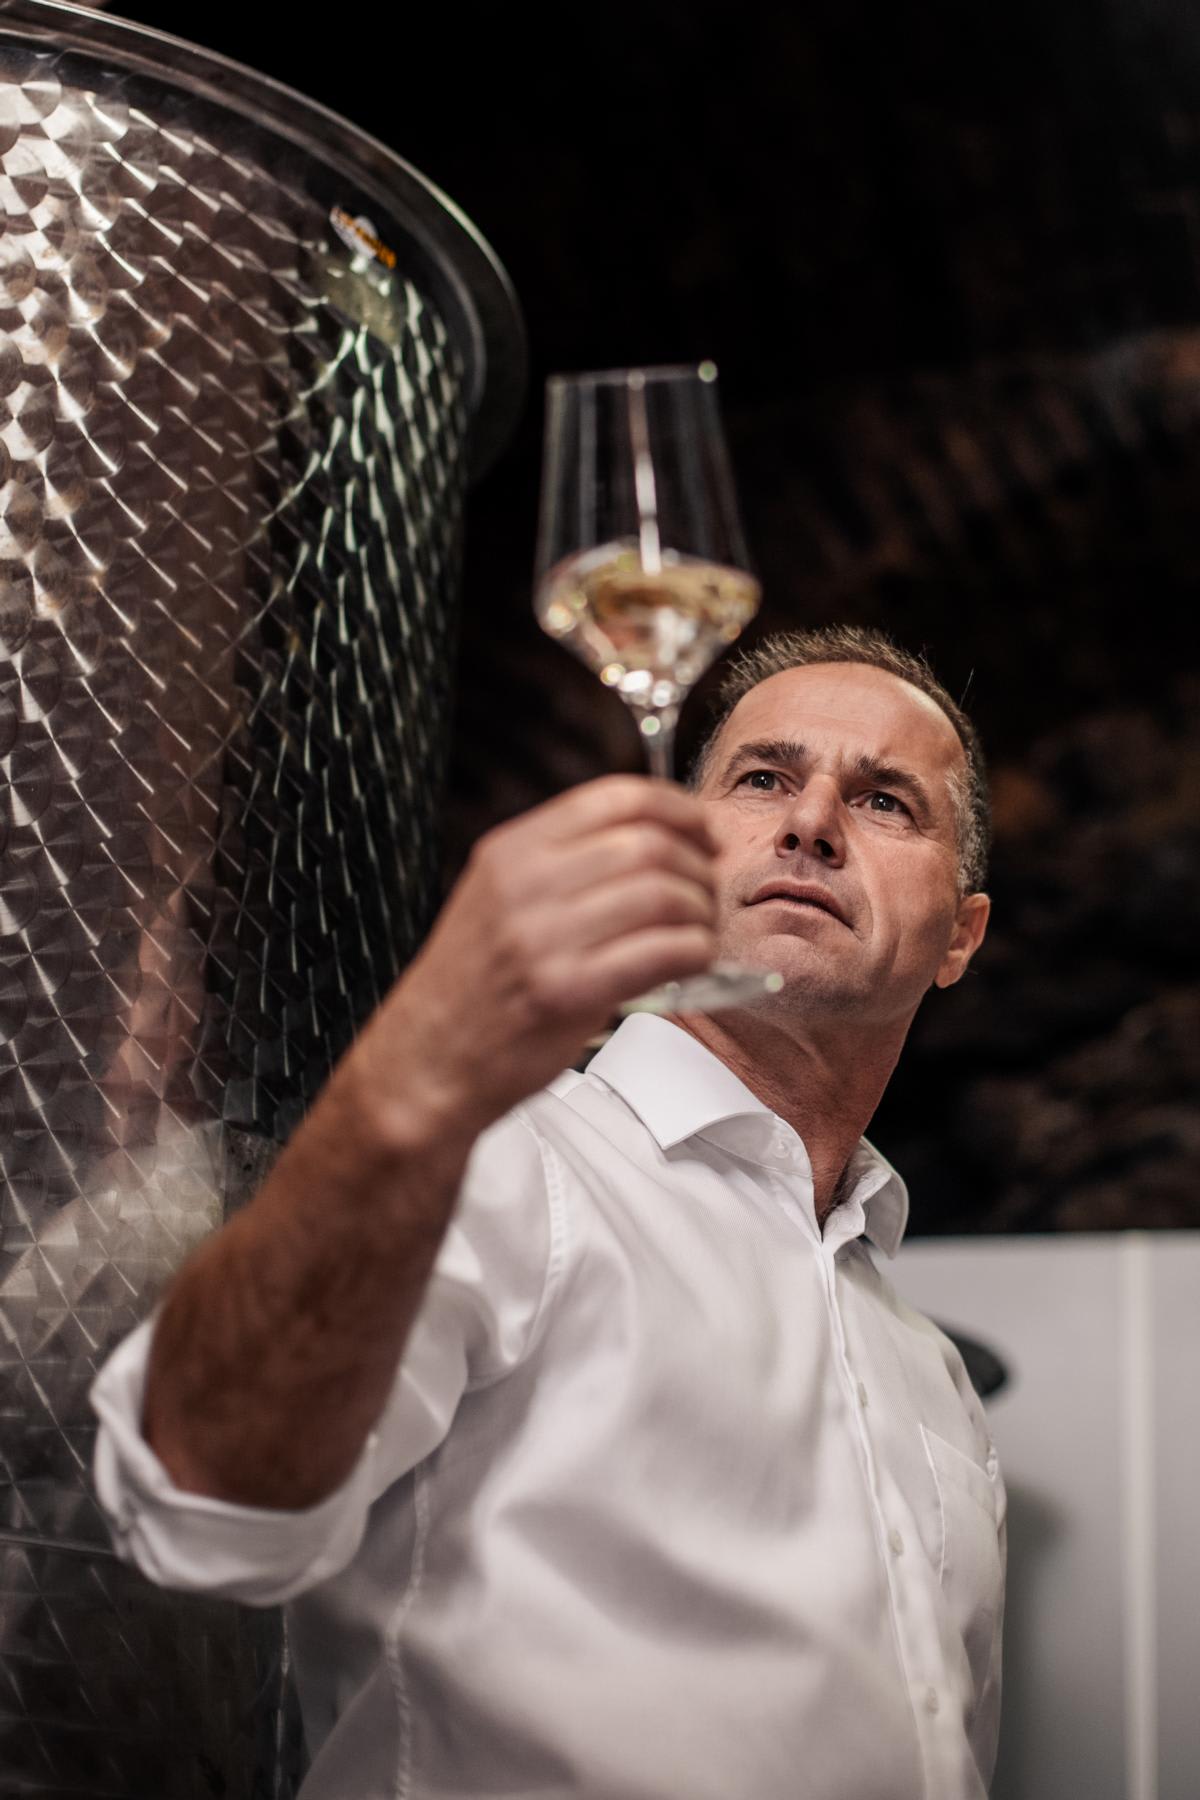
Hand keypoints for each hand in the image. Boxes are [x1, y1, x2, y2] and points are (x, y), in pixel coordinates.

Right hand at [341, 775, 717, 1139]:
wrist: (428, 1060)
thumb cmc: (474, 984)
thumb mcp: (499, 897)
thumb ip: (562, 861)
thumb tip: (656, 835)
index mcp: (511, 850)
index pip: (616, 798)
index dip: (678, 809)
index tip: (703, 831)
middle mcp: (525, 885)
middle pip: (649, 845)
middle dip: (697, 866)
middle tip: (706, 890)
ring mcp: (543, 938)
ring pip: (664, 895)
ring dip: (701, 913)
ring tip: (700, 931)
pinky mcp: (567, 992)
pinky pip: (664, 952)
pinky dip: (696, 952)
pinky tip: (692, 961)